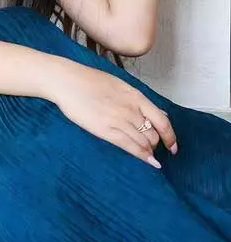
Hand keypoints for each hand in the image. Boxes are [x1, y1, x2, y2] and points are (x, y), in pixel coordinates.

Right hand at [52, 61, 177, 167]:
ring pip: (144, 142)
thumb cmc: (90, 80)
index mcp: (135, 95)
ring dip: (149, 151)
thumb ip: (138, 100)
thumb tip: (159, 112)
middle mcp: (131, 109)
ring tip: (149, 156)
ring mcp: (119, 120)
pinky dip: (142, 156)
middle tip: (153, 148)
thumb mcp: (119, 84)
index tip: (173, 146)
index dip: (171, 136)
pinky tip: (149, 162)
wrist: (67, 81)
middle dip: (156, 143)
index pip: (162, 120)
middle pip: (153, 134)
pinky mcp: (106, 130)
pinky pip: (130, 147)